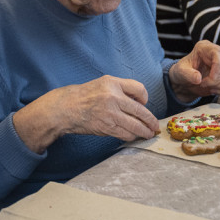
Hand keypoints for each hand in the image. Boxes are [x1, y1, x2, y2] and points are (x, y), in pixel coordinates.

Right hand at [13, 76, 159, 151]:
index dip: (145, 98)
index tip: (144, 104)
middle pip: (141, 110)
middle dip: (150, 120)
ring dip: (144, 131)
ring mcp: (110, 113)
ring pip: (135, 125)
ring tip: (148, 134)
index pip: (139, 89)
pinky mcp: (106, 127)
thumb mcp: (102, 84)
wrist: (65, 108)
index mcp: (112, 83)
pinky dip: (131, 136)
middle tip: (154, 126)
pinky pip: (125, 133)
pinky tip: (134, 136)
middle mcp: (113, 97)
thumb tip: (139, 102)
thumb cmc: (84, 96)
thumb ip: (120, 90)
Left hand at [169, 40, 219, 101]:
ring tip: (209, 88)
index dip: (217, 68)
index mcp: (205, 48)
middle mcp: (217, 54)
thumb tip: (198, 79)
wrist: (184, 81)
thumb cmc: (182, 72)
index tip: (208, 79)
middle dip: (215, 81)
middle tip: (203, 84)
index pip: (218, 53)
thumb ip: (188, 74)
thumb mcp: (180, 71)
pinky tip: (213, 90)